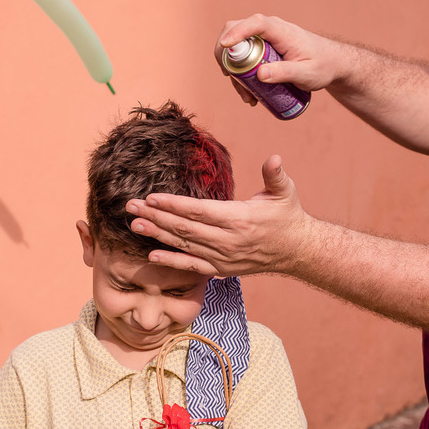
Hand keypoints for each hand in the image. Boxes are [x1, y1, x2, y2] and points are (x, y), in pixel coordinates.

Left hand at [126, 155, 311, 275]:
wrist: (297, 250)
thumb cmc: (287, 216)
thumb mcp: (285, 192)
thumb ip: (275, 175)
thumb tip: (275, 158)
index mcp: (239, 219)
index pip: (199, 211)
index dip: (173, 205)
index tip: (151, 197)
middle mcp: (228, 241)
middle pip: (185, 228)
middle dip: (156, 217)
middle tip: (131, 207)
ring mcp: (223, 258)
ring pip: (184, 246)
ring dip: (157, 235)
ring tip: (134, 225)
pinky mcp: (222, 269)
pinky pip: (192, 266)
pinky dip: (171, 261)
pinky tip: (151, 254)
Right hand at [214, 14, 346, 104]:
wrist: (331, 63)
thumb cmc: (323, 66)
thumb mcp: (307, 73)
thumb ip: (286, 73)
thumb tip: (260, 74)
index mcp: (281, 31)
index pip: (255, 24)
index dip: (237, 32)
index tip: (224, 46)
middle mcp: (269, 29)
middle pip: (236, 30)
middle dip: (226, 53)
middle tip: (228, 77)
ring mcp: (264, 38)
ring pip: (237, 46)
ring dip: (233, 69)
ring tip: (246, 96)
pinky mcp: (262, 48)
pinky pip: (243, 56)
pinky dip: (240, 73)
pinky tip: (250, 94)